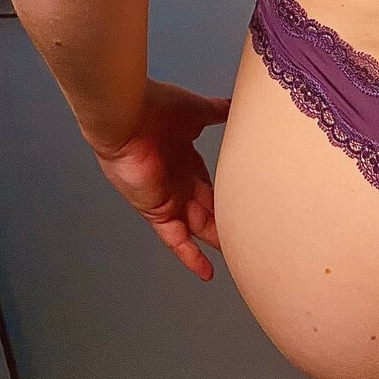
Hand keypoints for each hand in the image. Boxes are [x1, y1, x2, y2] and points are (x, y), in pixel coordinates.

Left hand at [87, 79, 230, 280]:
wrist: (127, 116)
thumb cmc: (157, 109)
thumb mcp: (197, 111)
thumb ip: (218, 111)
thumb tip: (237, 105)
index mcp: (186, 161)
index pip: (211, 185)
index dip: (227, 197)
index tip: (247, 207)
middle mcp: (178, 183)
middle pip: (207, 210)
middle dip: (226, 224)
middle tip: (251, 238)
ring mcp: (167, 199)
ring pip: (197, 227)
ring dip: (215, 242)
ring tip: (240, 257)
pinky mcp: (158, 211)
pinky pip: (175, 239)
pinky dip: (190, 256)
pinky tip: (207, 272)